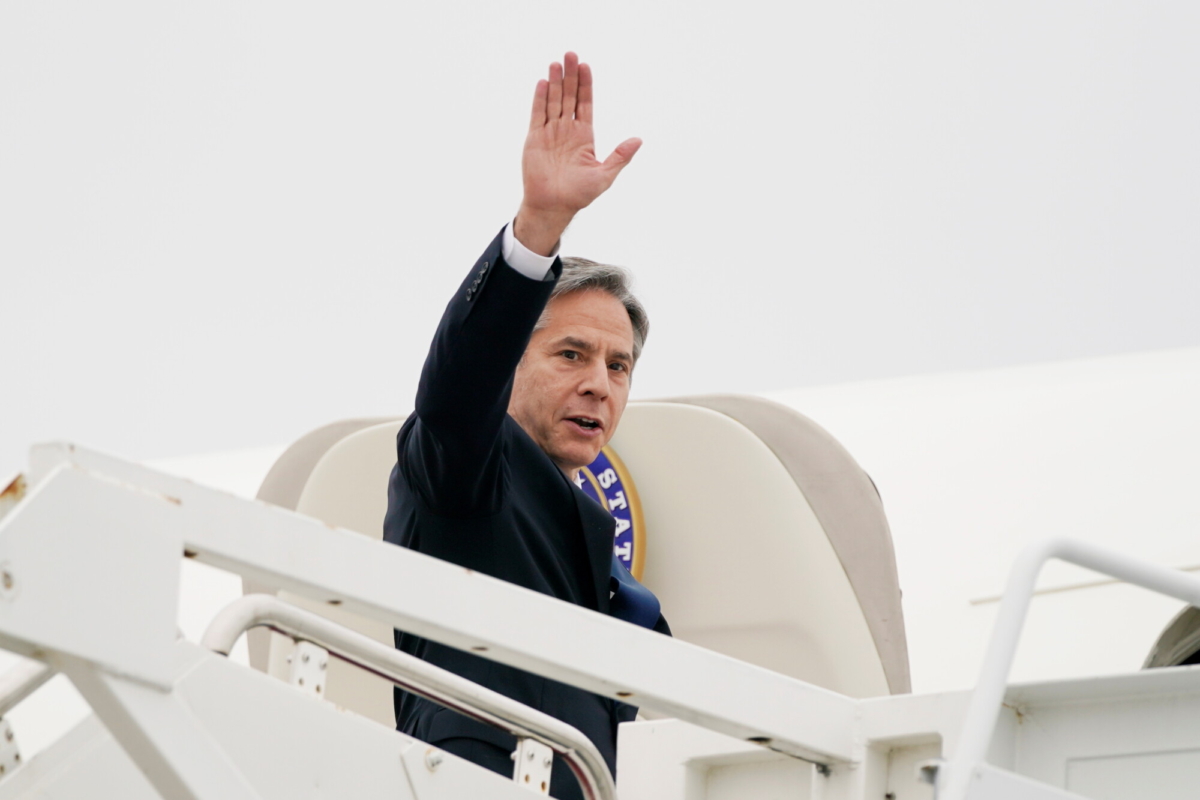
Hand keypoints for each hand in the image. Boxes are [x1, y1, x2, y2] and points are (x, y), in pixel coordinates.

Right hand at [515, 52, 641, 255]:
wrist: (553, 206)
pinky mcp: (534, 139)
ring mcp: (550, 133)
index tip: (585, 66)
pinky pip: (537, 114)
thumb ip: (620, 156)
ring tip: (556, 63)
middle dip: (570, 76)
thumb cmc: (579, 194)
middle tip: (571, 54)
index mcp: (584, 136)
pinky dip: (539, 99)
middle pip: (568, 96)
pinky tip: (542, 83)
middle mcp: (567, 130)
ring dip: (554, 82)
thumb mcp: (604, 175)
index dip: (585, 85)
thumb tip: (638, 140)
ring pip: (553, 101)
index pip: (585, 104)